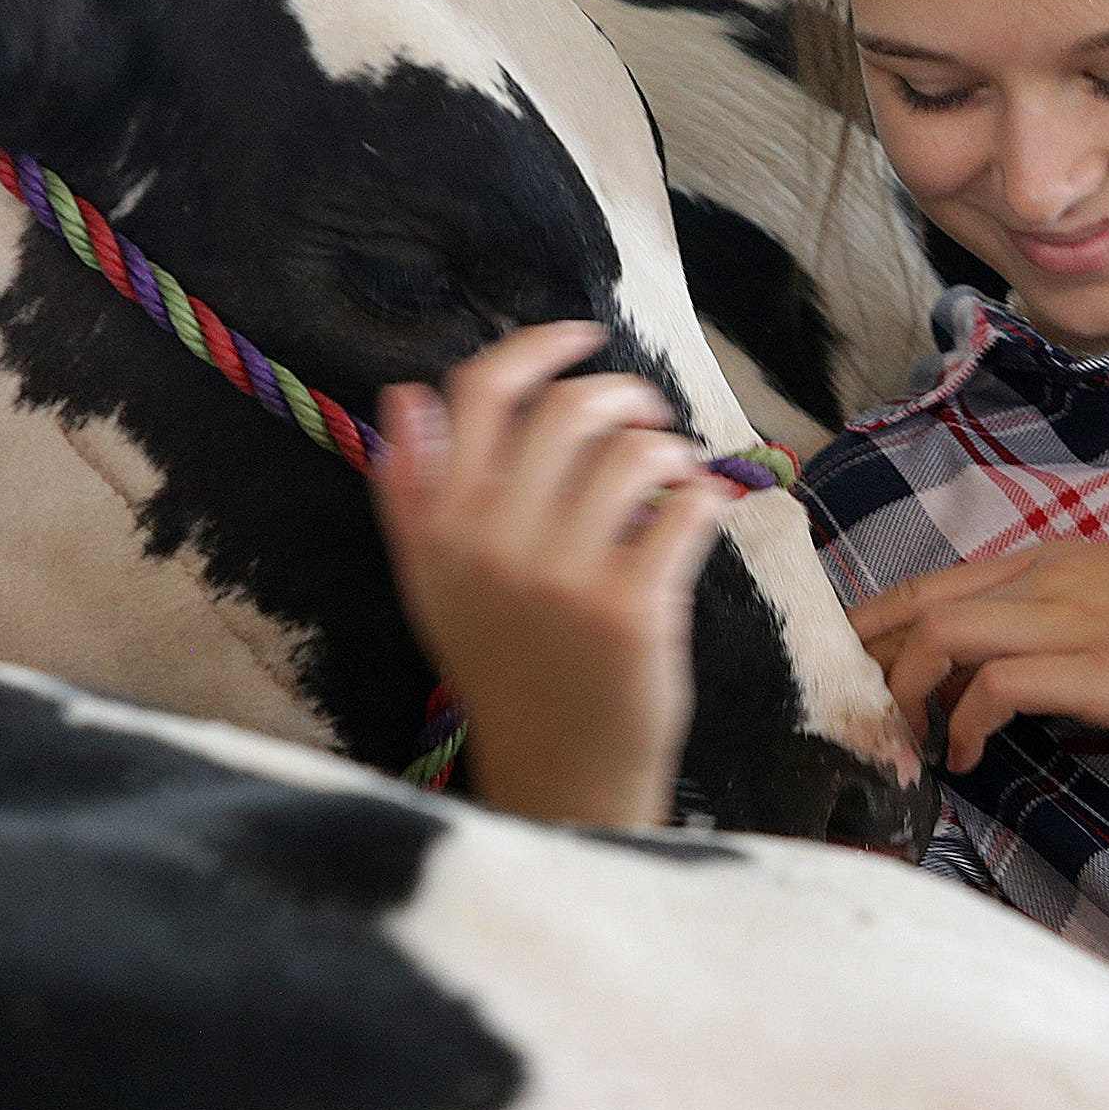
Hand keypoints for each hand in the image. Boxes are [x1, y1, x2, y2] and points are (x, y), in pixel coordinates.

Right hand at [369, 321, 730, 826]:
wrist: (559, 773)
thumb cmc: (505, 668)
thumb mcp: (436, 585)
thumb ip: (413, 492)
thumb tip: (406, 394)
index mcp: (441, 526)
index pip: (480, 393)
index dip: (538, 348)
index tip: (581, 336)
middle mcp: (492, 543)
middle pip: (567, 409)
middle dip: (623, 396)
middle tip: (645, 417)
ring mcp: (563, 576)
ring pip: (634, 452)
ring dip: (667, 448)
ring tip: (672, 473)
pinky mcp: (631, 608)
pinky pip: (684, 508)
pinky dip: (702, 499)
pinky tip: (695, 515)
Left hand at [850, 542, 1108, 773]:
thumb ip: (1065, 629)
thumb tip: (1010, 682)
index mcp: (1052, 559)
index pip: (933, 582)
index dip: (876, 626)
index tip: (850, 674)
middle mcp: (1047, 577)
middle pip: (917, 602)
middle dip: (865, 660)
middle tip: (847, 717)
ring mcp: (1071, 619)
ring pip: (940, 635)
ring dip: (903, 696)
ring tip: (902, 747)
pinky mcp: (1098, 668)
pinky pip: (995, 688)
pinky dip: (963, 726)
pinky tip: (967, 760)